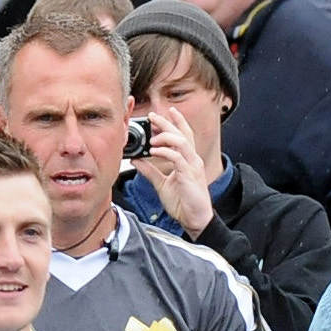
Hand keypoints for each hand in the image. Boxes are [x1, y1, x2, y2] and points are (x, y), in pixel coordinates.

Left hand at [135, 108, 213, 236]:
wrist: (194, 218)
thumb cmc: (182, 201)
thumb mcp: (161, 184)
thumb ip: (150, 171)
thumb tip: (136, 159)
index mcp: (187, 160)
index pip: (185, 135)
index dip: (178, 122)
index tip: (168, 111)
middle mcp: (192, 160)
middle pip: (182, 134)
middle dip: (168, 123)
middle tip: (153, 115)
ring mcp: (192, 167)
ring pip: (182, 142)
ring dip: (166, 137)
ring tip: (152, 139)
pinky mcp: (189, 176)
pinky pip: (177, 158)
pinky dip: (165, 152)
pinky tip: (153, 151)